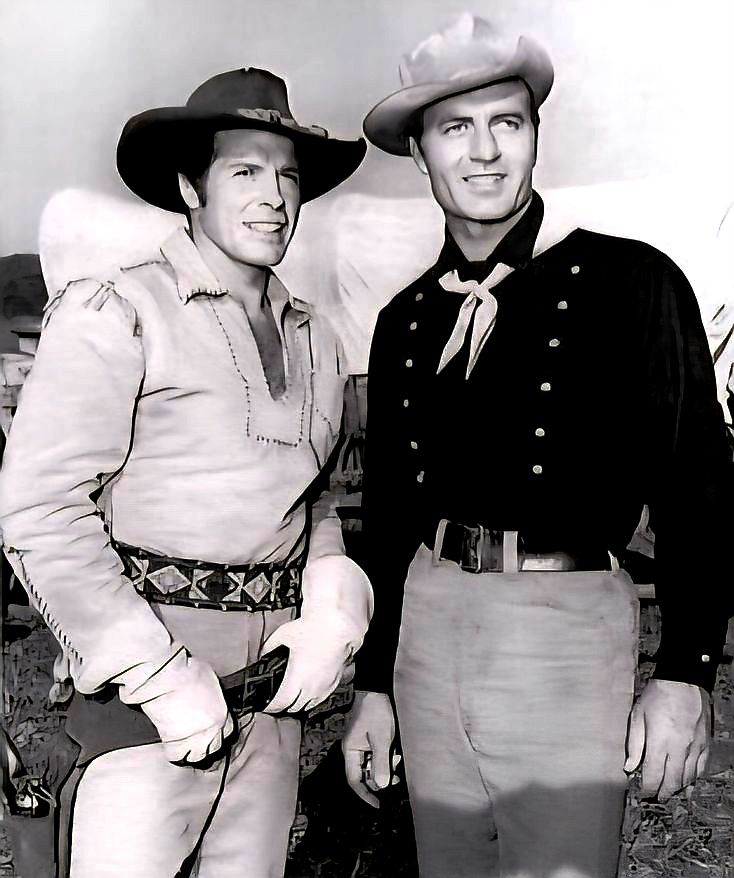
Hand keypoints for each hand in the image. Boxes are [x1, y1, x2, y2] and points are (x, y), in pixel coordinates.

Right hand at [136, 651, 234, 764]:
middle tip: (204, 743)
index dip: (222, 731)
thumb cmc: (185, 671)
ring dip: (195, 753)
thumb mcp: (210, 679)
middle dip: (211, 745)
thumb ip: (213, 695)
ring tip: (190, 750)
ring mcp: (192, 739)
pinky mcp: (173, 743)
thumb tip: (208, 697)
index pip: (228, 731)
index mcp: (221, 713)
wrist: (166, 678)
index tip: (217, 732)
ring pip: (199, 756)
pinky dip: (175, 755)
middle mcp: (210, 729)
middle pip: (215, 746)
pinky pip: (177, 757)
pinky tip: (174, 750)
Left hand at [262, 614, 353, 713]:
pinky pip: (321, 698)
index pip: (281, 704)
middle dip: (284, 706)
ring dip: (300, 703)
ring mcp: (324, 687)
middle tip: (278, 699)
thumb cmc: (312, 629)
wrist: (336, 626)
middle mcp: (311, 687)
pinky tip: (309, 689)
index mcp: (296, 679)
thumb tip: (263, 654)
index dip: (271, 707)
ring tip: (293, 697)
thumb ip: (269, 647)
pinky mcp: (335, 682)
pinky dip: (313, 697)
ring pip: (309, 706)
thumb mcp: (283, 635)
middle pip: (295, 708)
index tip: (267, 705)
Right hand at [342, 690, 398, 807]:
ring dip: (385, 766)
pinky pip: (377, 755)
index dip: (365, 794)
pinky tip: (395, 752)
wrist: (377, 687)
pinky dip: (386, 757)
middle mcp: (353, 749)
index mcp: (350, 751)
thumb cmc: (376, 710)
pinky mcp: (370, 738)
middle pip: (365, 774)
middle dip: (380, 778)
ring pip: (373, 764)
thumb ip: (381, 762)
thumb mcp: (381, 738)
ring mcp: (362, 743)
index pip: (354, 780)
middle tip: (396, 779)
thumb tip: (382, 785)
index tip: (379, 804)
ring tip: (397, 759)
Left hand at [625, 679, 710, 799]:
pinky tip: (689, 782)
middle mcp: (679, 748)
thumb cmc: (657, 695)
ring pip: (689, 777)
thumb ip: (634, 744)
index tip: (643, 793)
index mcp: (660, 742)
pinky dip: (694, 778)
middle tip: (656, 798)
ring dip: (678, 788)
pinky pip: (701, 767)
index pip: (653, 775)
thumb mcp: (638, 716)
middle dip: (663, 793)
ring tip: (670, 793)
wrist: (683, 681)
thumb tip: (629, 766)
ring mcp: (695, 747)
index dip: (647, 788)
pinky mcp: (705, 743)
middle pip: (672, 781)